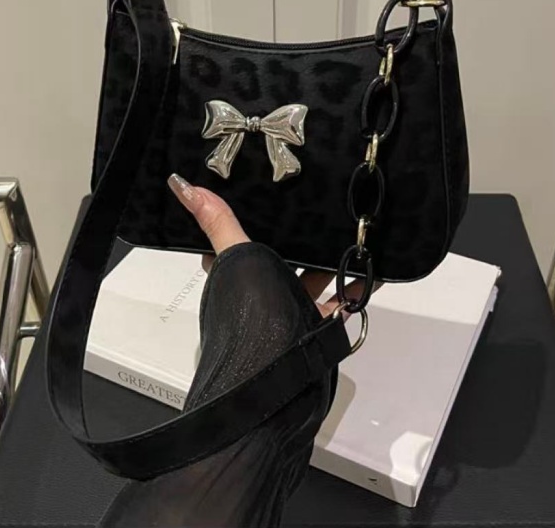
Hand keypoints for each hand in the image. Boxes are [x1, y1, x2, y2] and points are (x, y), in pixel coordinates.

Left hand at [167, 174, 370, 318]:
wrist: (279, 368)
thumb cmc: (251, 315)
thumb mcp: (236, 255)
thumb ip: (218, 223)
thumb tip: (183, 187)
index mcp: (239, 274)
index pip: (238, 244)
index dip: (248, 225)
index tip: (266, 202)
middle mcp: (263, 292)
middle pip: (281, 260)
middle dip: (299, 241)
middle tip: (318, 215)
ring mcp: (291, 308)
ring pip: (312, 278)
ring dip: (329, 262)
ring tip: (348, 236)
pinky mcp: (317, 325)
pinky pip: (340, 301)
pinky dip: (355, 288)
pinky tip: (371, 272)